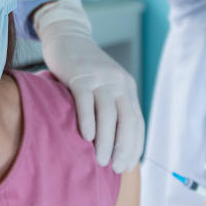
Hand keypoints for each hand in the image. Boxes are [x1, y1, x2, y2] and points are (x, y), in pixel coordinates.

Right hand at [33, 0, 144, 172]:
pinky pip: (86, 100)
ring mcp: (100, 78)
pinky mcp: (80, 75)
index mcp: (127, 88)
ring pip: (107, 114)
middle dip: (123, 148)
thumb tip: (112, 145)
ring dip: (106, 140)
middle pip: (126, 120)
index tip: (126, 167)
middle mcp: (118, 82)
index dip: (134, 147)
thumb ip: (111, 107)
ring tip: (100, 160)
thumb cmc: (84, 69)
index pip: (137, 123)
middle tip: (115, 168)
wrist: (67, 36)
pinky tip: (86, 137)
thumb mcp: (104, 85)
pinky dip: (87, 120)